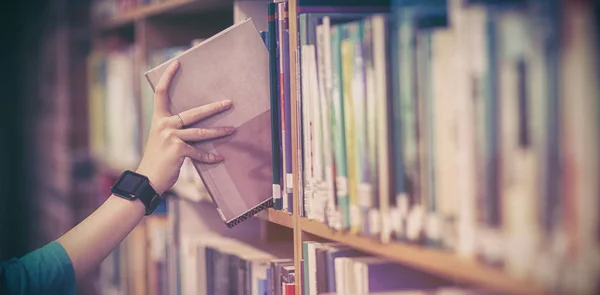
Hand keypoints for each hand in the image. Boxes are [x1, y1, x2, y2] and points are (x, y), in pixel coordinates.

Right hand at [136, 60, 234, 193]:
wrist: (148, 179)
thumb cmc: (158, 159)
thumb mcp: (161, 139)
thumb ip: (174, 130)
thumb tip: (194, 124)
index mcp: (159, 119)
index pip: (161, 93)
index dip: (168, 77)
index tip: (177, 62)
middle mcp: (164, 124)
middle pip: (193, 112)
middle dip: (213, 108)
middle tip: (229, 103)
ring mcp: (171, 137)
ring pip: (201, 132)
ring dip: (219, 131)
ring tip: (232, 129)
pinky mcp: (178, 150)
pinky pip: (199, 152)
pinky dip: (209, 156)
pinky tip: (219, 157)